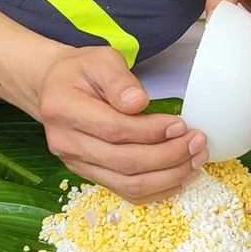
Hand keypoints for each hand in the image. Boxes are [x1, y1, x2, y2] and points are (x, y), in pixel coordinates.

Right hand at [37, 46, 207, 202]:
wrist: (53, 88)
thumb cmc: (80, 71)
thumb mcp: (100, 59)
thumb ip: (120, 79)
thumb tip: (140, 104)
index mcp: (63, 108)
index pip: (114, 130)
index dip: (151, 131)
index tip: (180, 124)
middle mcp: (65, 142)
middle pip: (124, 162)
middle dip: (168, 155)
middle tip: (197, 142)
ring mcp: (75, 163)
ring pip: (128, 184)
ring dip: (169, 176)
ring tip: (195, 160)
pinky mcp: (88, 175)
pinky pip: (126, 192)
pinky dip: (157, 189)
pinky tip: (180, 176)